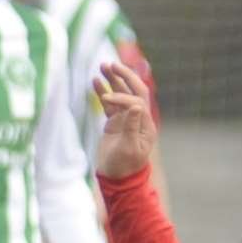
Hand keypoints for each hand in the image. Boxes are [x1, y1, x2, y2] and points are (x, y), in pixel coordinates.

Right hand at [93, 60, 157, 180]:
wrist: (116, 178)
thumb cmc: (124, 166)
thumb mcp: (129, 148)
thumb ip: (132, 127)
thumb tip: (137, 106)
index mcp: (145, 123)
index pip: (136, 101)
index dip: (122, 96)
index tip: (106, 99)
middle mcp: (138, 117)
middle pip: (134, 90)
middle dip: (124, 76)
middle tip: (111, 64)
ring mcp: (126, 118)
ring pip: (121, 94)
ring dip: (113, 80)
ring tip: (103, 66)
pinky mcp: (115, 122)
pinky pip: (109, 103)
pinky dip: (102, 91)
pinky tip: (95, 81)